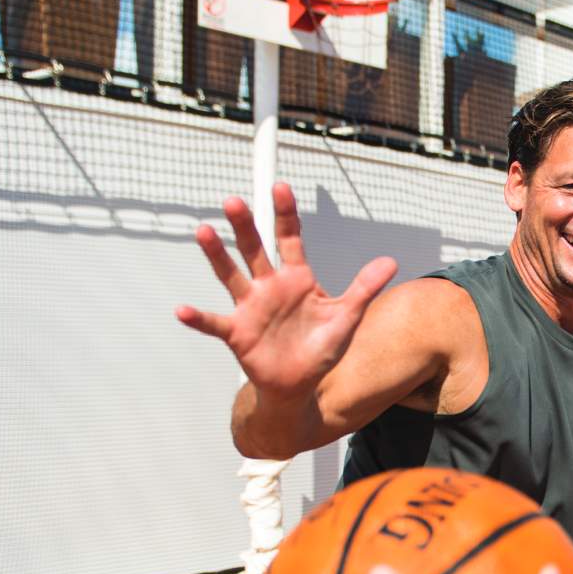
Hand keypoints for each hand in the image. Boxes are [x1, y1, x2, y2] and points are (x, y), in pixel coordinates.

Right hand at [174, 185, 397, 395]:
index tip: (281, 187)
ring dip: (217, 255)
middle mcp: (269, 287)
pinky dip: (198, 317)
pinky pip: (214, 322)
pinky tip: (182, 310)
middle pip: (254, 249)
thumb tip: (390, 261)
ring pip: (230, 276)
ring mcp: (250, 308)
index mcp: (296, 278)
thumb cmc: (320, 350)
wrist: (299, 386)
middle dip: (244, 225)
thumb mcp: (346, 318)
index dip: (286, 213)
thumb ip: (363, 288)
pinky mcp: (237, 332)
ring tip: (203, 231)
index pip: (290, 238)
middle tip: (233, 200)